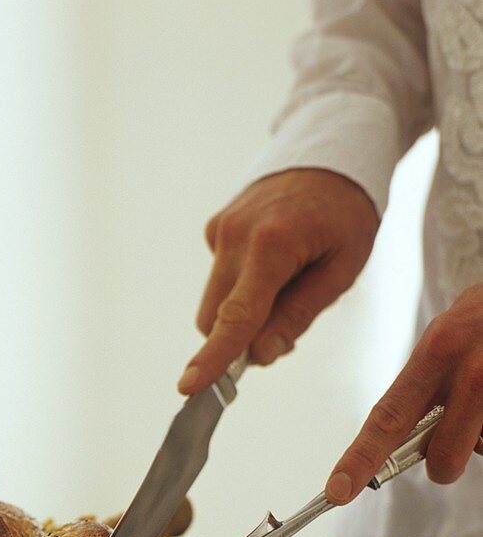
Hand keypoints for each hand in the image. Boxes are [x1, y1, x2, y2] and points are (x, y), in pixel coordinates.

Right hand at [179, 168, 378, 394]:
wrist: (332, 150)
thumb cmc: (347, 209)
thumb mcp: (343, 266)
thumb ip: (299, 313)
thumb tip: (262, 356)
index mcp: (272, 245)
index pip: (236, 316)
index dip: (213, 357)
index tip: (189, 386)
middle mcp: (234, 236)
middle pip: (216, 318)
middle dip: (240, 337)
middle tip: (285, 330)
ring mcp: (219, 230)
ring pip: (214, 302)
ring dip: (241, 312)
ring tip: (286, 285)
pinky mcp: (214, 228)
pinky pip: (219, 278)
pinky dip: (240, 287)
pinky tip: (273, 262)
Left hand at [325, 280, 482, 503]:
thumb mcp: (447, 338)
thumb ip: (426, 386)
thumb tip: (415, 441)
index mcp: (437, 352)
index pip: (388, 418)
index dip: (360, 459)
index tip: (337, 490)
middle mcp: (471, 371)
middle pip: (443, 455)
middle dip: (443, 464)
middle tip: (449, 450)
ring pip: (481, 449)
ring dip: (480, 437)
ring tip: (482, 399)